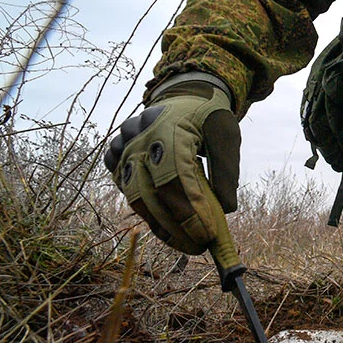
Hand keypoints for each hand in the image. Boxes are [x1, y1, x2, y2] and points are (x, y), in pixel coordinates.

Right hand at [104, 78, 241, 267]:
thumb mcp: (226, 135)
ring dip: (159, 224)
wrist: (182, 96)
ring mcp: (123, 148)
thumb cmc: (207, 117)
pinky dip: (144, 211)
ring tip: (185, 243)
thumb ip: (226, 170)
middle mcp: (138, 139)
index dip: (190, 211)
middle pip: (150, 192)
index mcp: (167, 128)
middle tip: (199, 245)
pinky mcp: (116, 157)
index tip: (209, 235)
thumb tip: (226, 210)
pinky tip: (166, 226)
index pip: (175, 179)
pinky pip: (124, 190)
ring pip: (133, 195)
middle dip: (175, 225)